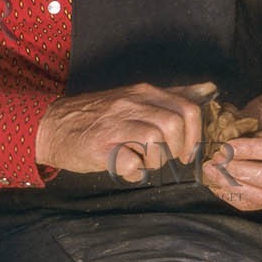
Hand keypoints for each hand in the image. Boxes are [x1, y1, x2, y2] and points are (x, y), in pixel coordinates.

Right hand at [36, 81, 216, 181]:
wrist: (52, 125)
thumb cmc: (99, 115)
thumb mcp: (136, 97)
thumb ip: (173, 94)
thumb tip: (209, 88)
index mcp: (144, 92)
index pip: (188, 108)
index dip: (195, 134)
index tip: (186, 151)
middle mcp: (131, 104)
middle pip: (175, 125)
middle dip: (178, 148)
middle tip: (167, 159)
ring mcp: (116, 125)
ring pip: (156, 142)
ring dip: (156, 160)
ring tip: (142, 162)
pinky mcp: (101, 148)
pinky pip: (132, 164)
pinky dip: (134, 173)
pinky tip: (125, 169)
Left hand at [201, 88, 261, 212]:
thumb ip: (242, 121)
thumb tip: (216, 132)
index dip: (250, 149)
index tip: (226, 146)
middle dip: (238, 170)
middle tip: (216, 159)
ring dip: (232, 185)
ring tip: (212, 171)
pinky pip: (255, 204)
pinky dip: (232, 195)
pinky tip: (217, 182)